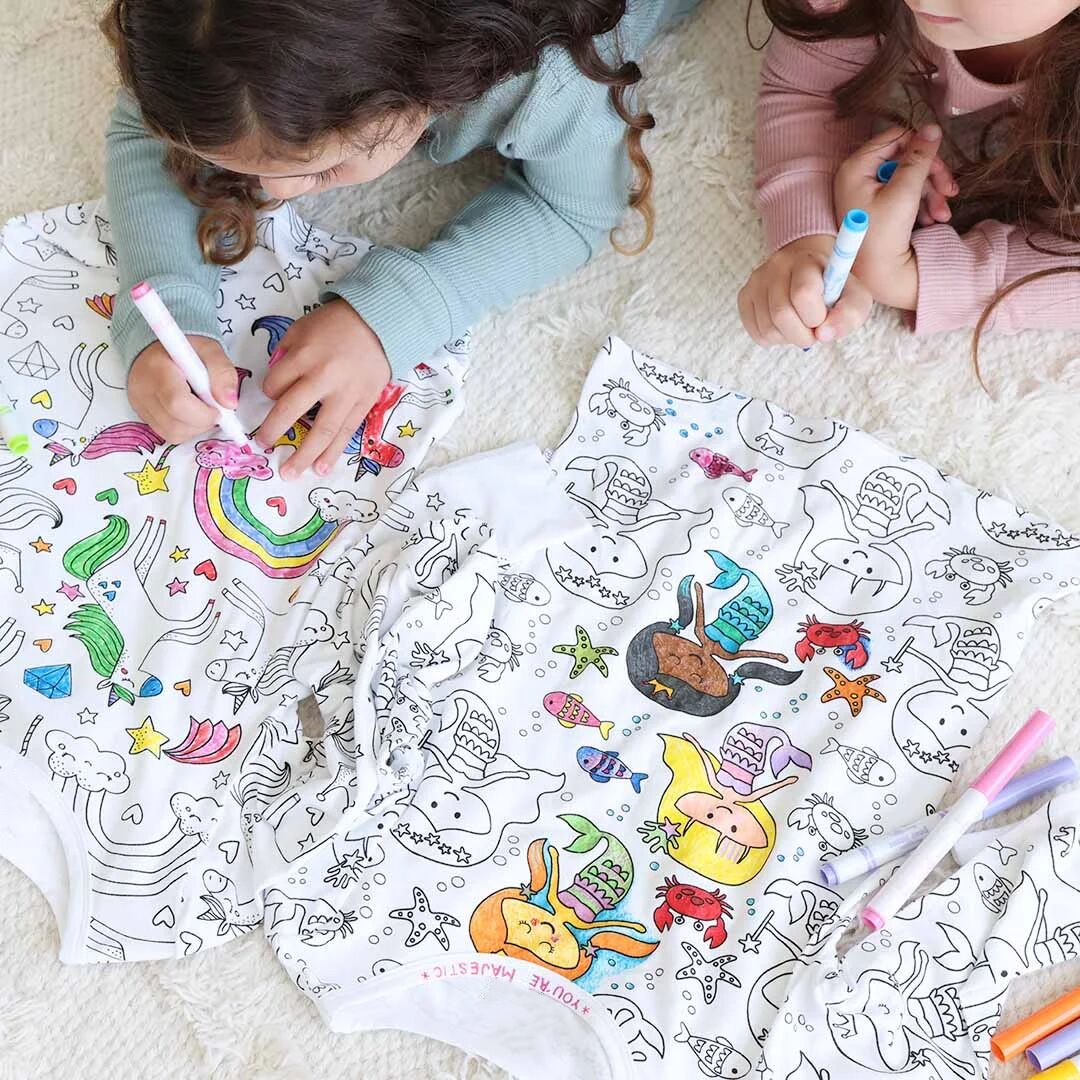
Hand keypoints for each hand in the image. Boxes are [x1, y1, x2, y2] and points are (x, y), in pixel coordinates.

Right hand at [127, 336, 237, 442]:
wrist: (160, 347)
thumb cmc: (186, 349)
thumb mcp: (210, 350)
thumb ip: (223, 373)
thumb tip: (229, 403)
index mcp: (158, 369)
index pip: (177, 402)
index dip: (203, 413)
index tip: (217, 407)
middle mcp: (143, 390)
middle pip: (175, 424)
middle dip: (203, 422)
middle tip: (212, 408)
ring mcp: (140, 405)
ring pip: (172, 434)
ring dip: (195, 428)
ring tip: (201, 408)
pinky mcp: (142, 415)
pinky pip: (167, 433)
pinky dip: (185, 429)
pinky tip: (190, 412)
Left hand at [254, 299, 391, 479]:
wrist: (380, 324)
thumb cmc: (336, 325)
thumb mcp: (301, 328)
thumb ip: (285, 354)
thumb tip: (276, 385)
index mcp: (305, 356)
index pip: (275, 384)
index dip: (269, 392)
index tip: (273, 394)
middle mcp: (324, 377)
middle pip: (292, 410)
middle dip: (273, 430)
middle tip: (262, 445)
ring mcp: (346, 394)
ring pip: (322, 429)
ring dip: (304, 454)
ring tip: (290, 473)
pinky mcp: (364, 404)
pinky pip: (346, 432)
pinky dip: (333, 452)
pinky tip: (321, 468)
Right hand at [738, 234, 873, 346]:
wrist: (809, 267)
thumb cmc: (834, 285)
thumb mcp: (855, 296)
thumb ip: (850, 314)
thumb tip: (824, 335)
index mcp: (807, 261)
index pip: (803, 295)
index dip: (815, 318)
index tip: (824, 317)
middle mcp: (777, 266)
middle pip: (781, 315)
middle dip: (802, 334)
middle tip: (813, 330)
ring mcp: (757, 280)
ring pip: (767, 328)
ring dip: (788, 338)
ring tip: (799, 326)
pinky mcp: (745, 295)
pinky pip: (755, 332)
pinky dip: (773, 338)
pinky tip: (784, 327)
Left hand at [833, 123, 953, 309]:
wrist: (878, 275)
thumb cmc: (884, 234)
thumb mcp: (905, 192)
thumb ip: (919, 157)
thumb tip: (932, 127)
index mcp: (855, 167)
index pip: (895, 138)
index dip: (922, 148)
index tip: (941, 166)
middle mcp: (857, 175)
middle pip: (904, 158)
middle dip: (931, 176)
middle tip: (950, 191)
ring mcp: (865, 192)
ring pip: (908, 177)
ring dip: (931, 193)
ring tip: (943, 214)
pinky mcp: (876, 206)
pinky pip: (903, 194)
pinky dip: (921, 204)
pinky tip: (933, 219)